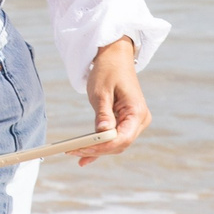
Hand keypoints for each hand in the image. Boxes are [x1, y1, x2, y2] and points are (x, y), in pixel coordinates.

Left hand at [79, 38, 148, 164]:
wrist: (115, 56)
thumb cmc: (108, 70)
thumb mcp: (102, 91)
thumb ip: (103, 113)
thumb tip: (102, 133)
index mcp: (137, 111)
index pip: (123, 138)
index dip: (103, 146)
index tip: (83, 148)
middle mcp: (140, 119)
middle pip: (119, 144)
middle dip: (96, 150)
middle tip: (73, 151)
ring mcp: (134, 121)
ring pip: (116, 144)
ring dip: (96, 150)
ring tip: (74, 153)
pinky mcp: (125, 121)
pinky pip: (113, 138)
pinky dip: (99, 147)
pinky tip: (84, 158)